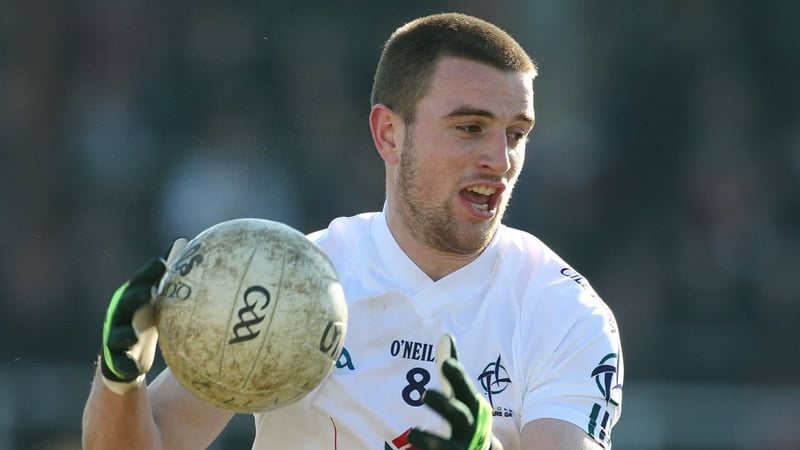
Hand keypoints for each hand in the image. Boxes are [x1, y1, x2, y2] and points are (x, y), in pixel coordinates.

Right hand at [100, 238, 186, 393]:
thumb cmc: (146, 321)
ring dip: (125, 334)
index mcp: (130, 300)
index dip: (148, 273)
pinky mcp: (116, 361)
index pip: (139, 283)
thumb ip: (168, 282)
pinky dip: (128, 365)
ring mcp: (116, 339)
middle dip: (135, 297)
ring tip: (133, 335)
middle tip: (148, 291)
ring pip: (117, 336)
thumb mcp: (157, 303)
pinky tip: (137, 368)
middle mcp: (119, 317)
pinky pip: (121, 364)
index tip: (162, 263)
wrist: (127, 357)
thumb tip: (188, 249)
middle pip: (124, 304)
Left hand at [408, 334, 499, 449]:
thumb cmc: (465, 415)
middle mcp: (470, 426)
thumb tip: (446, 336)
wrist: (480, 449)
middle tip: (424, 394)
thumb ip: (451, 367)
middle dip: (444, 405)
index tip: (446, 364)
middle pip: (459, 416)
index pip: (465, 389)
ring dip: (433, 441)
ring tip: (414, 433)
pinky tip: (412, 446)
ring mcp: (462, 446)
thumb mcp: (460, 392)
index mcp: (471, 405)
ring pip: (450, 446)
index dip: (458, 377)